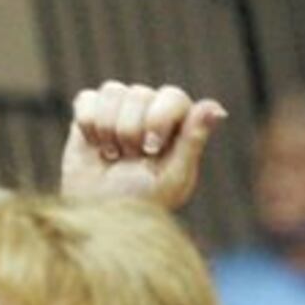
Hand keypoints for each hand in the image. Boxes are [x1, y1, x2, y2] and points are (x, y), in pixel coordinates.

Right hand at [61, 81, 227, 208]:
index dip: (159, 118)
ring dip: (109, 129)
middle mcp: (152, 110)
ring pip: (113, 91)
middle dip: (130, 131)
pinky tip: (95, 146)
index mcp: (179, 125)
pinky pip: (87, 99)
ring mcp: (122, 108)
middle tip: (130, 158)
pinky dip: (88, 126)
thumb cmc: (143, 201)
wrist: (100, 214)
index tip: (151, 149)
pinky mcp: (91, 111)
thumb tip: (217, 109)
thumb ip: (193, 140)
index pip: (174, 97)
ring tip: (113, 156)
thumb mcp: (173, 177)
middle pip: (140, 94)